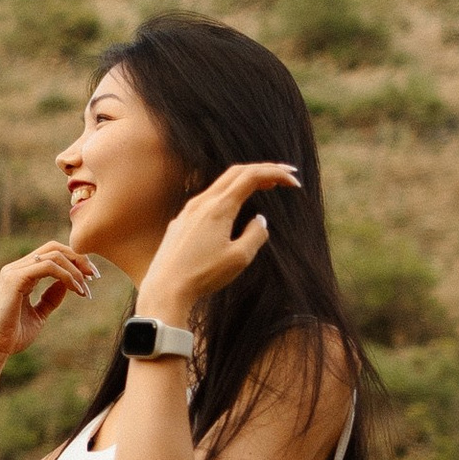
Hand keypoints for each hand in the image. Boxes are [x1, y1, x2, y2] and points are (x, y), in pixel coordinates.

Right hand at [0, 241, 100, 366]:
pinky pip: (47, 267)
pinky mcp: (15, 279)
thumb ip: (50, 298)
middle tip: (94, 276)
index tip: (90, 278)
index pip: (51, 254)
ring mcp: (14, 271)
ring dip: (75, 269)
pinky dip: (66, 275)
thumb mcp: (39, 314)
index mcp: (21, 274)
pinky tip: (75, 289)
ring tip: (85, 287)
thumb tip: (66, 284)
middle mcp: (16, 268)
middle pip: (54, 248)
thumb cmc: (13, 335)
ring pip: (53, 255)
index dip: (74, 261)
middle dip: (78, 259)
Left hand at [138, 161, 298, 319]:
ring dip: (245, 181)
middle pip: (236, 172)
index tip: (294, 182)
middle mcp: (201, 202)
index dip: (275, 174)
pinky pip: (208, 199)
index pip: (251, 176)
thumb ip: (256, 234)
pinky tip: (236, 206)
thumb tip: (259, 220)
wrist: (164, 289)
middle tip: (286, 174)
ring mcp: (188, 211)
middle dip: (263, 169)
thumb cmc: (203, 275)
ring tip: (266, 185)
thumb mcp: (239, 258)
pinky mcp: (180, 222)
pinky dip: (228, 194)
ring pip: (220, 184)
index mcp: (219, 207)